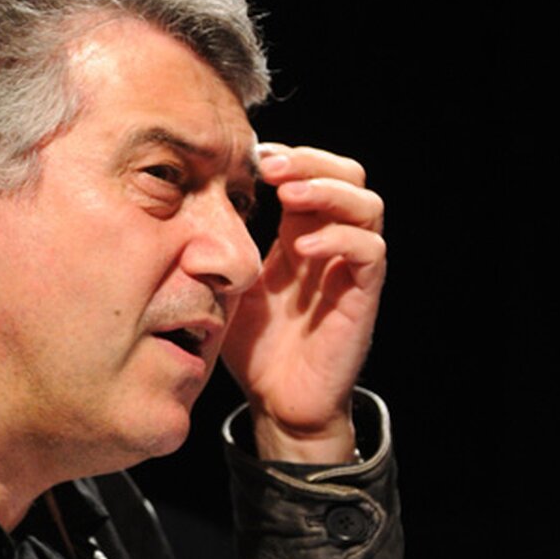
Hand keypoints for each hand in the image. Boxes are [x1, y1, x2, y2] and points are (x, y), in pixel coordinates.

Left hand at [221, 143, 386, 462]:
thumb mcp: (228, 282)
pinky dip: (339, 239)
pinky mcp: (363, 296)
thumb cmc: (253, 346)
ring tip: (288, 196)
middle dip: (312, 161)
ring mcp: (350, 268)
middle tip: (270, 168)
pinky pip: (369, 252)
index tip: (250, 157)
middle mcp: (332, 243)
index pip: (314, 172)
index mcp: (301, 233)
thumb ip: (223, 243)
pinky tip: (303, 247)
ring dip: (328, 190)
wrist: (277, 401)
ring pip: (367, 205)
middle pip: (349, 175)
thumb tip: (191, 199)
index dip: (289, 156)